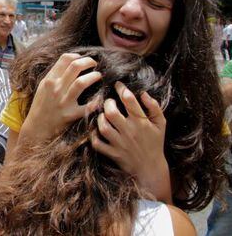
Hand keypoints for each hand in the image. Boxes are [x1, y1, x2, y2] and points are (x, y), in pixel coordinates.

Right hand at [19, 53, 101, 144]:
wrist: (36, 128)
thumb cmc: (41, 106)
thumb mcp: (43, 87)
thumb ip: (55, 75)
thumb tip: (70, 62)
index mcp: (49, 80)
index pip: (65, 59)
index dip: (78, 56)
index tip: (83, 59)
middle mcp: (56, 88)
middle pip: (75, 66)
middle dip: (89, 62)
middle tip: (94, 64)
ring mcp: (63, 102)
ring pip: (81, 82)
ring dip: (94, 77)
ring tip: (98, 76)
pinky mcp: (70, 115)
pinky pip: (88, 106)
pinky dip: (96, 101)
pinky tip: (100, 98)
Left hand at [91, 81, 171, 201]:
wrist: (150, 168)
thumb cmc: (155, 143)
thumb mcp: (160, 124)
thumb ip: (154, 107)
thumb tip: (143, 93)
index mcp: (141, 122)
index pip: (129, 100)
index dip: (121, 89)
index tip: (117, 84)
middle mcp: (129, 132)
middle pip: (112, 112)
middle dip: (107, 103)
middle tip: (108, 102)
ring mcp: (120, 143)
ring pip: (103, 127)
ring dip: (100, 118)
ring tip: (103, 115)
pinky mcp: (112, 153)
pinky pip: (98, 143)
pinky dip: (94, 136)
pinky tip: (96, 130)